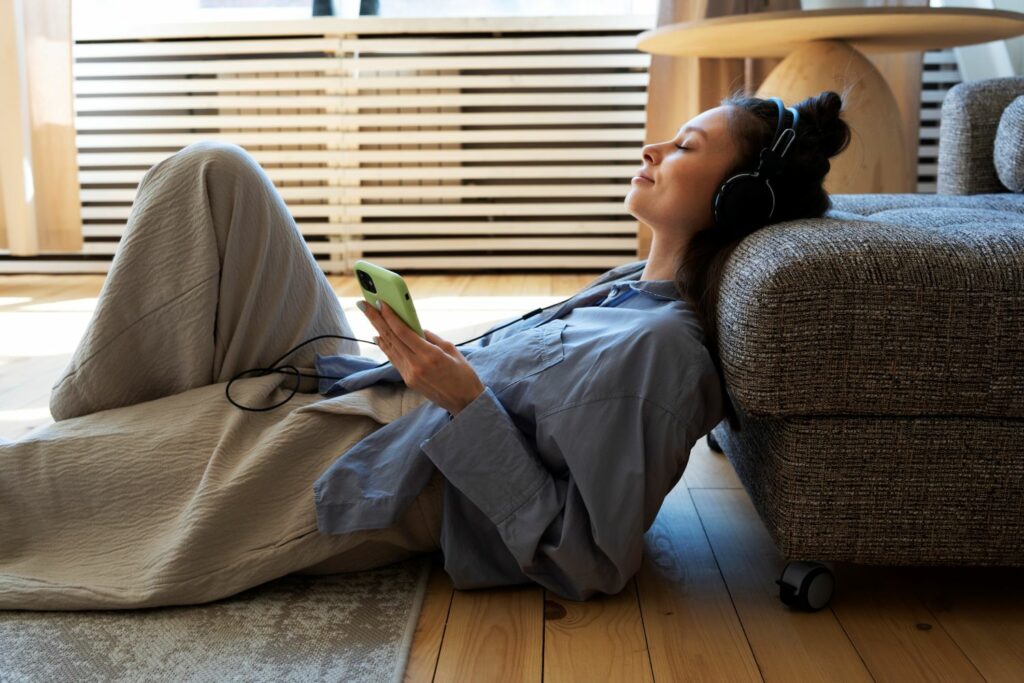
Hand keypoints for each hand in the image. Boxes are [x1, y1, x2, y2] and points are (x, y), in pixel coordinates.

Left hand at [358, 300, 485, 415]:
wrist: (465, 402)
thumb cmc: (464, 374)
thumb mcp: (451, 350)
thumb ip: (432, 338)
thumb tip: (417, 328)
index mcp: (430, 355)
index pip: (403, 332)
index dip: (390, 316)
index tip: (380, 302)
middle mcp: (416, 365)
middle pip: (391, 338)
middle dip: (377, 319)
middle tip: (364, 304)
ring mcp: (410, 374)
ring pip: (390, 348)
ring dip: (378, 330)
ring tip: (369, 316)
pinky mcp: (409, 381)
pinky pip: (394, 359)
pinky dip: (385, 347)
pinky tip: (378, 336)